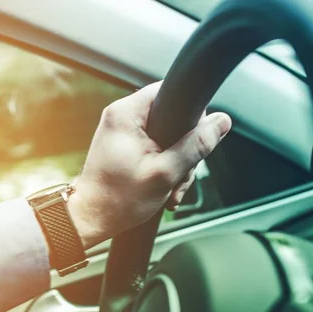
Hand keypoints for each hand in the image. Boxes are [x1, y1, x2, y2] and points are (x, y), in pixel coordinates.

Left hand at [68, 81, 231, 248]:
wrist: (91, 219)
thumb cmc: (117, 200)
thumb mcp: (166, 173)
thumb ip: (196, 146)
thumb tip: (221, 123)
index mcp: (126, 114)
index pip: (171, 92)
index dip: (191, 115)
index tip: (194, 140)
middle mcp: (121, 117)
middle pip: (173, 118)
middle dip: (184, 151)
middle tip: (180, 176)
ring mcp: (122, 132)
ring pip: (167, 137)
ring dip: (176, 164)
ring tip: (171, 188)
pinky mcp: (124, 146)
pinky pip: (155, 148)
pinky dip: (164, 167)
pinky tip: (165, 188)